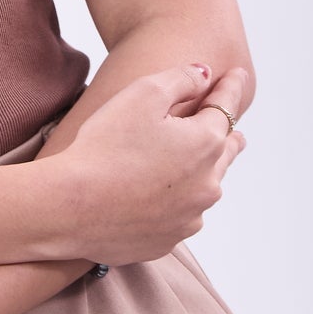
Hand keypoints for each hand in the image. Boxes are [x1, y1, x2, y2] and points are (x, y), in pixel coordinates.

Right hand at [56, 62, 247, 264]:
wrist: (74, 207)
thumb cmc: (105, 145)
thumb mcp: (142, 94)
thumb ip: (181, 79)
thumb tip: (205, 74)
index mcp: (205, 144)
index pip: (225, 107)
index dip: (231, 88)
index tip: (238, 75)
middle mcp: (207, 184)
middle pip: (225, 153)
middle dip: (230, 136)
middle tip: (236, 132)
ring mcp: (190, 216)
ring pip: (205, 187)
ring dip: (204, 171)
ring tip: (198, 164)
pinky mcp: (168, 239)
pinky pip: (181, 214)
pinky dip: (178, 200)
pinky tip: (160, 195)